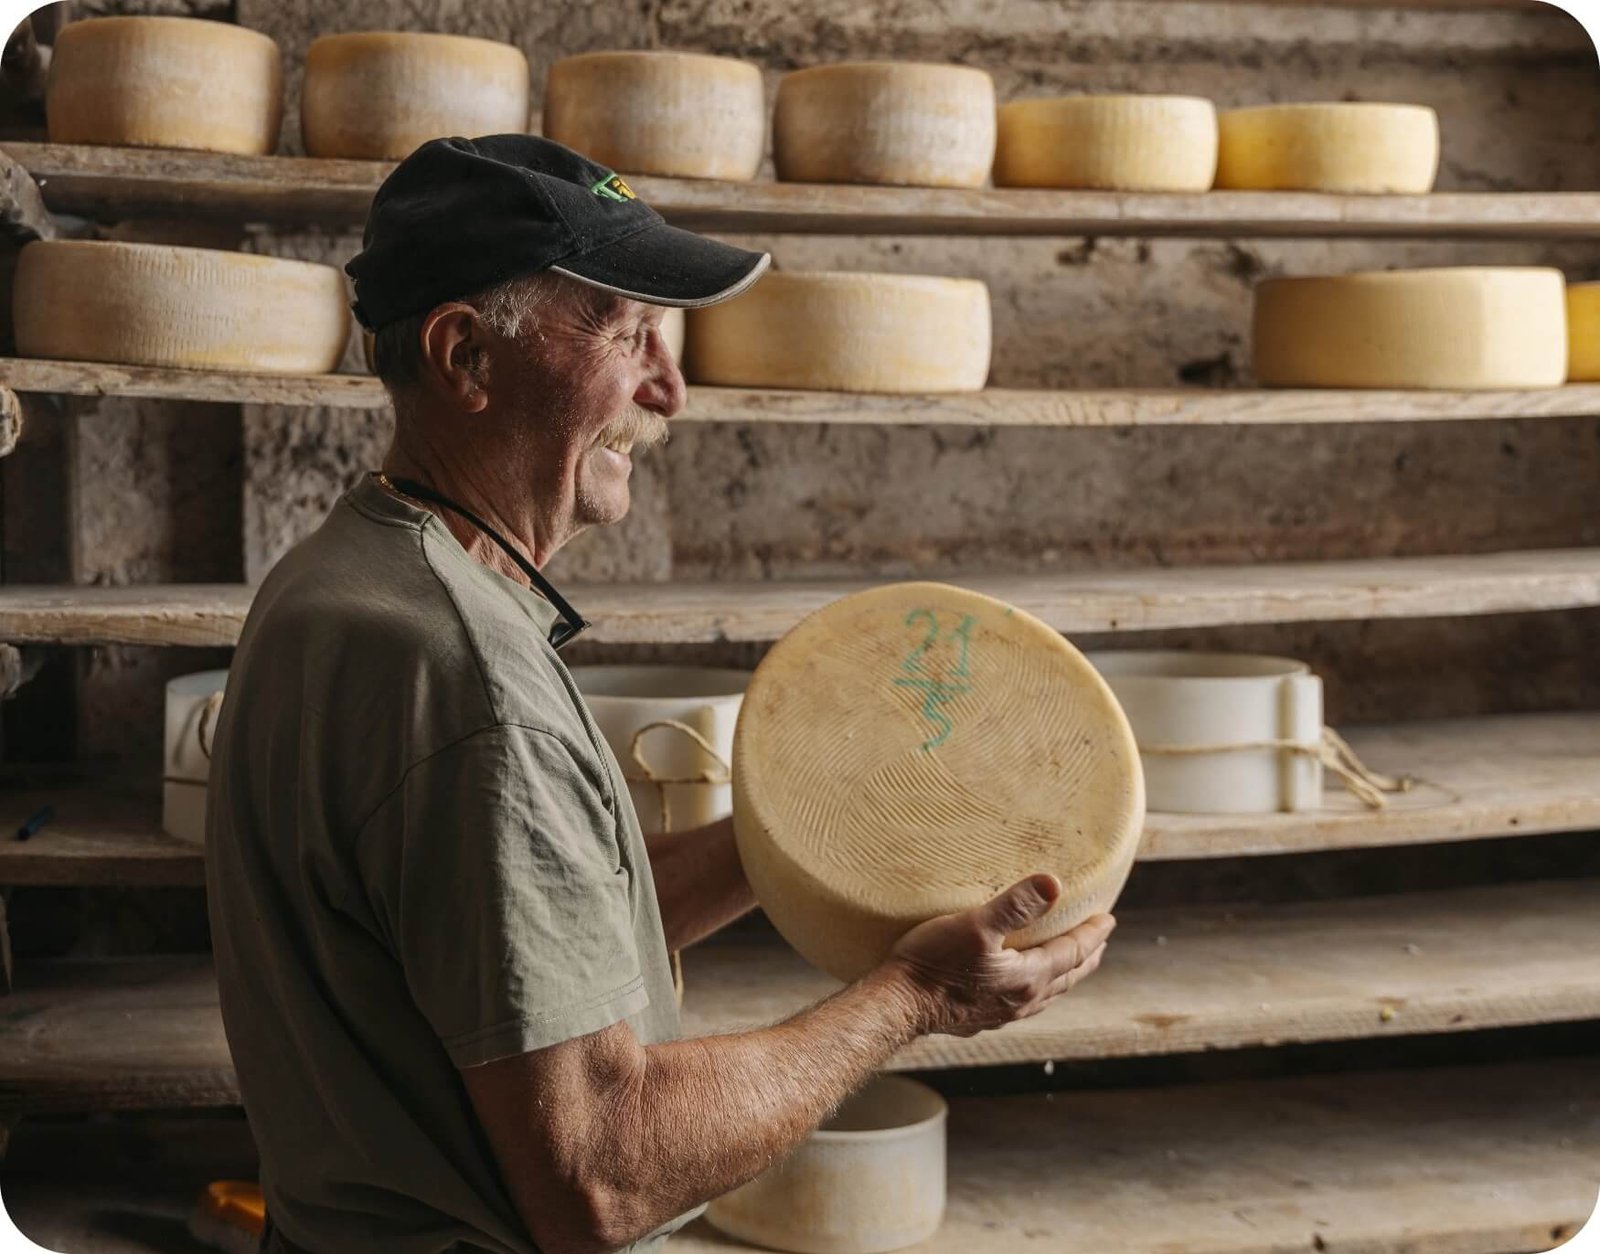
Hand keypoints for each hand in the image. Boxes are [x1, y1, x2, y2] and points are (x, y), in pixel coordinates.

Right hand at [882, 875, 1115, 1037]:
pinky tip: (1023, 987)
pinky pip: (1024, 1002)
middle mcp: (1021, 1000)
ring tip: (1070, 964)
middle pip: (1067, 976)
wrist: (897, 1005)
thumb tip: (1054, 884)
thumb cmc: (933, 963)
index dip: (1092, 934)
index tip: (1109, 919)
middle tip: (1099, 941)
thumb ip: (1015, 905)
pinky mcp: (980, 1017)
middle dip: (1086, 956)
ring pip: (1048, 993)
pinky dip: (1039, 989)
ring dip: (1064, 975)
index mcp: (1028, 977)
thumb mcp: (975, 925)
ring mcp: (1001, 1012)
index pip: (1072, 953)